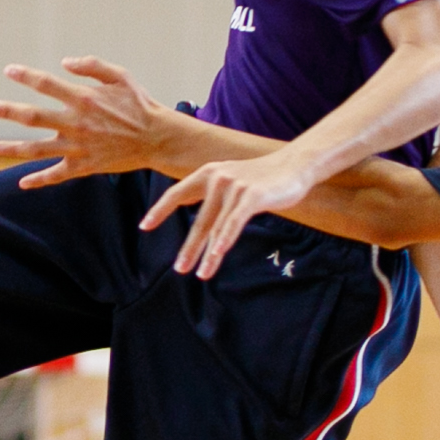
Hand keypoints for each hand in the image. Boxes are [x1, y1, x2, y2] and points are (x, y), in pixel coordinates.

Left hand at [0, 57, 176, 186]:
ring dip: (13, 149)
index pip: (46, 85)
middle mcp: (76, 123)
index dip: (26, 76)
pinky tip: (22, 182)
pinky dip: (39, 180)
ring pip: (37, 149)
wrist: (158, 139)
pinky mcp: (84, 166)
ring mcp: (78, 147)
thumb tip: (64, 63)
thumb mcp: (121, 76)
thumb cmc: (139, 105)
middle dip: (8, 111)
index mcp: (83, 99)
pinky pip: (57, 175)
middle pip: (33, 117)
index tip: (9, 71)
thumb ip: (92, 66)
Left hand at [138, 147, 327, 278]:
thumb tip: (202, 221)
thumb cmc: (263, 178)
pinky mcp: (252, 196)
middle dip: (189, 248)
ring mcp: (234, 187)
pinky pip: (234, 222)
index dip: (160, 210)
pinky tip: (217, 255)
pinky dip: (225, 240)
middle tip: (180, 268)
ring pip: (217, 227)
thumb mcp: (233, 181)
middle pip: (199, 220)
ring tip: (202, 274)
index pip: (177, 193)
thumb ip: (215, 196)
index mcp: (208, 173)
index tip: (145, 226)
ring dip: (208, 254)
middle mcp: (218, 178)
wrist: (295, 165)